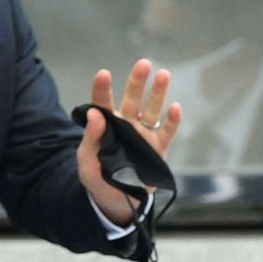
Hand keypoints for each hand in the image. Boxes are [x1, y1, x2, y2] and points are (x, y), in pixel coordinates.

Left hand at [77, 58, 181, 224]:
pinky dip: (173, 121)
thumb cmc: (96, 176)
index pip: (102, 103)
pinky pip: (168, 132)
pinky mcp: (158, 148)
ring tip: (163, 75)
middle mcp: (126, 125)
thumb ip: (90, 138)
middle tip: (144, 63)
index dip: (102, 88)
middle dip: (137, 81)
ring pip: (152, 110)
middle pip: (132, 99)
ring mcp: (144, 135)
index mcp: (105, 125)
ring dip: (158, 93)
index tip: (103, 74)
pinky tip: (175, 107)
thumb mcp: (86, 160)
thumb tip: (94, 114)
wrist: (115, 198)